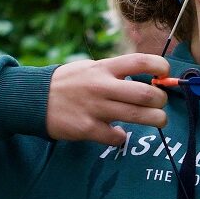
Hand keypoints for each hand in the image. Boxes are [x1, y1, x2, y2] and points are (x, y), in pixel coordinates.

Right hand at [47, 53, 170, 145]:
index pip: (141, 61)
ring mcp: (95, 108)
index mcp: (104, 68)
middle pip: (147, 94)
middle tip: (160, 104)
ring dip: (156, 120)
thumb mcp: (91, 68)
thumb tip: (149, 79)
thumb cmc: (69, 83)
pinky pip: (116, 136)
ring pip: (138, 116)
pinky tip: (119, 134)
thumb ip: (116, 73)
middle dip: (161, 100)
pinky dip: (122, 137)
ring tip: (158, 120)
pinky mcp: (87, 128)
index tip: (165, 75)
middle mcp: (102, 86)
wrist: (33, 99)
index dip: (161, 67)